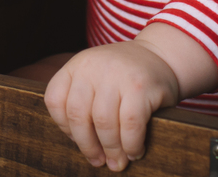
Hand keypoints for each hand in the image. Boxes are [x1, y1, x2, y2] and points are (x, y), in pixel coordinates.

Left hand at [44, 41, 179, 171]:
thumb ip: (83, 100)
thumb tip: (87, 148)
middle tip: (99, 161)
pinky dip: (131, 144)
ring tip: (118, 161)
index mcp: (77, 65)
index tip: (78, 139)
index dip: (64, 127)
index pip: (55, 100)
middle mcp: (93, 66)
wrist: (162, 55)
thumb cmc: (125, 76)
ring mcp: (116, 74)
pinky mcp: (139, 86)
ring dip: (111, 149)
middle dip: (88, 146)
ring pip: (104, 124)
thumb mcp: (96, 75)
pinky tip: (135, 151)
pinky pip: (130, 125)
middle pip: (78, 116)